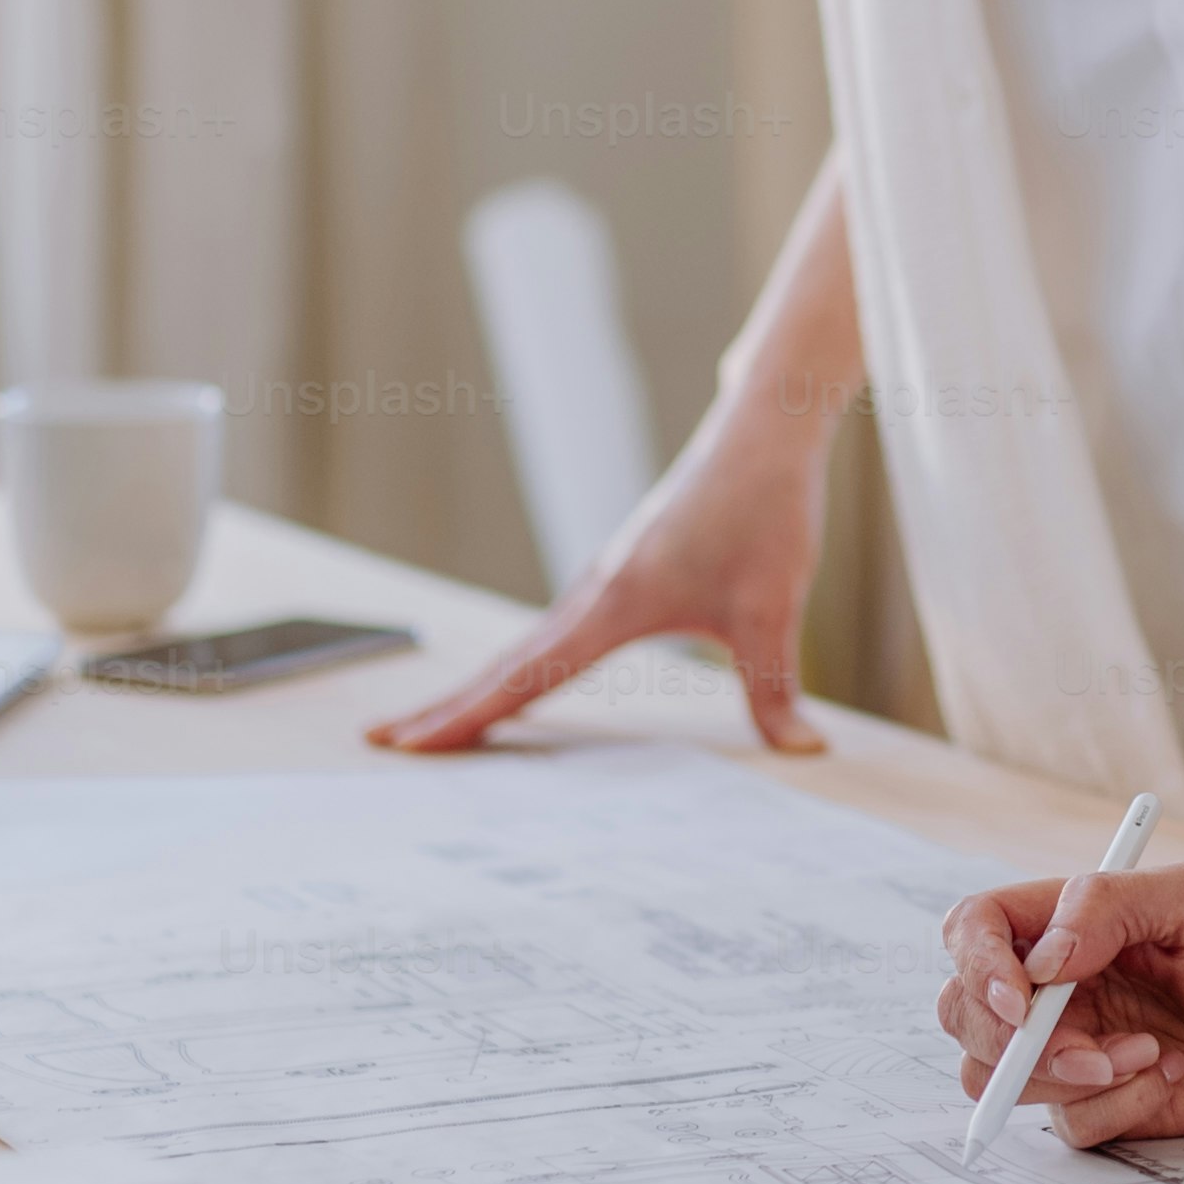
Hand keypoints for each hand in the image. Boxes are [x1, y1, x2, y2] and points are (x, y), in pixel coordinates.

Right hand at [364, 438, 825, 757]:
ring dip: (478, 685)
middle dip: (444, 707)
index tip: (407, 745)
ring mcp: (602, 579)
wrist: (763, 433)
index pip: (523, 677)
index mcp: (612, 605)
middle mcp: (592, 592)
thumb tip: (803, 749)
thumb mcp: (774, 607)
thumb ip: (774, 686)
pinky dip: (520, 661)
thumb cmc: (764, 511)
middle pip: (503, 662)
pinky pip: (553, 628)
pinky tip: (523, 675)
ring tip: (437, 721)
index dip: (466, 717)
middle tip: (381, 740)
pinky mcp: (623, 570)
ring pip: (524, 644)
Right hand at [936, 862, 1183, 1149]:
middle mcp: (1053, 987)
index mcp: (1060, 925)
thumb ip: (1107, 905)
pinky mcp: (1098, 1102)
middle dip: (1015, 1043)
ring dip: (1071, 1077)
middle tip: (1087, 1050)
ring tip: (1149, 1054)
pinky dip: (1118, 1106)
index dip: (975, 965)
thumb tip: (1041, 960)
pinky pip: (1067, 1123)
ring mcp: (1069, 1046)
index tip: (1019, 999)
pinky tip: (1169, 1076)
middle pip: (964, 1014)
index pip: (972, 930)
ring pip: (1000, 1079)